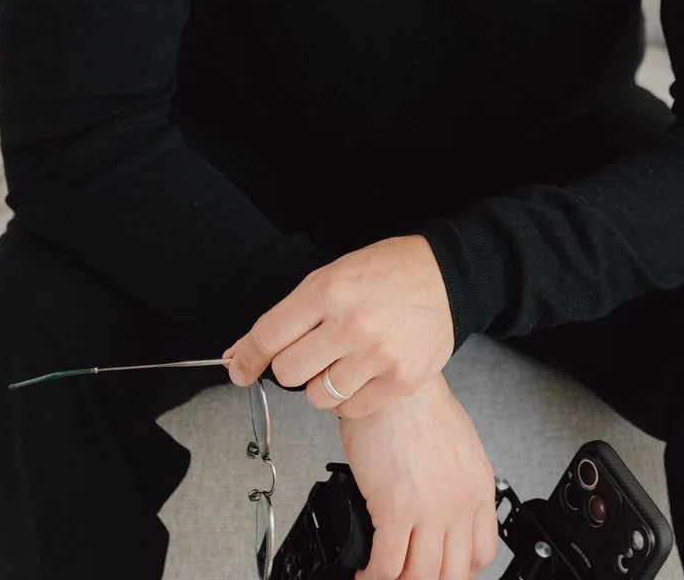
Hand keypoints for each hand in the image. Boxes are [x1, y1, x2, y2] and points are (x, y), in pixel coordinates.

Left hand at [223, 235, 454, 417]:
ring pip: (318, 396)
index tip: (238, 369)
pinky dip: (350, 398)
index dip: (247, 357)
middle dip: (293, 366)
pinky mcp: (400, 379)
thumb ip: (289, 315)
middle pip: (289, 373)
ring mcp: (377, 354)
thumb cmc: (385, 273)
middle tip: (313, 352)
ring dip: (323, 384)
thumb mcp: (332, 276)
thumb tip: (241, 354)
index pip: (269, 335)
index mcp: (329, 290)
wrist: (446, 276)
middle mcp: (350, 323)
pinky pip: (351, 409)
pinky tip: (365, 372)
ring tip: (344, 360)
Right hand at [338, 373, 499, 579]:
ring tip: (383, 575)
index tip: (439, 569)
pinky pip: (387, 564)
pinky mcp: (397, 508)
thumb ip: (456, 482)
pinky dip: (374, 574)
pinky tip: (366, 570)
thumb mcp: (458, 444)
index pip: (481, 553)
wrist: (394, 382)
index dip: (458, 570)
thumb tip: (442, 511)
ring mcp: (431, 509)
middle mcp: (460, 503)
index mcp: (478, 487)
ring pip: (421, 576)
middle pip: (452, 574)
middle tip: (408, 576)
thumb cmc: (417, 403)